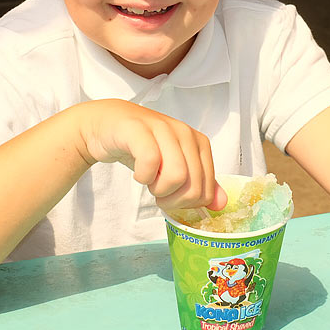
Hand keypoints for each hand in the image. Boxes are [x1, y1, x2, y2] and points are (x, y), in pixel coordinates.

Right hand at [75, 100, 226, 211]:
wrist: (109, 125)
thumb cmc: (143, 148)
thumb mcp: (174, 167)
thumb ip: (199, 184)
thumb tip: (221, 204)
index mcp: (199, 144)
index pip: (207, 190)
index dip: (187, 203)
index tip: (172, 196)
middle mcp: (185, 134)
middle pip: (193, 186)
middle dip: (173, 200)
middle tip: (157, 190)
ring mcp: (163, 129)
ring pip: (177, 176)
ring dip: (159, 189)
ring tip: (149, 180)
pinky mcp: (139, 130)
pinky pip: (151, 162)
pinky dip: (143, 177)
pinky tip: (138, 173)